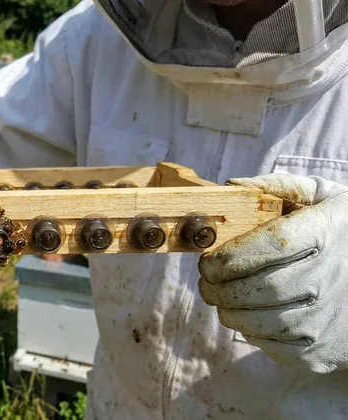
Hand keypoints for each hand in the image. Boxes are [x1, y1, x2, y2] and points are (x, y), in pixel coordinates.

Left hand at [198, 173, 347, 373]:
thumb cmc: (342, 233)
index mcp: (326, 234)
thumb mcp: (325, 197)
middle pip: (255, 289)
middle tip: (206, 281)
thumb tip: (231, 187)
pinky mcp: (320, 353)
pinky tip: (252, 315)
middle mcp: (329, 280)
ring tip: (222, 297)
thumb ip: (280, 187)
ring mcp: (326, 321)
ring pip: (256, 322)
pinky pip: (270, 346)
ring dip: (227, 310)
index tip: (208, 260)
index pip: (267, 247)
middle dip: (217, 287)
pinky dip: (250, 332)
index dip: (228, 257)